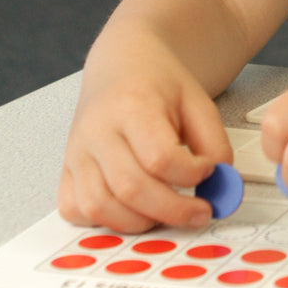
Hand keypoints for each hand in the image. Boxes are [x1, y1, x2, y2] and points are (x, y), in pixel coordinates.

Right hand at [58, 43, 232, 233]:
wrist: (122, 65)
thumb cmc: (158, 83)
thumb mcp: (198, 102)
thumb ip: (214, 143)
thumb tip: (221, 185)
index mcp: (132, 106)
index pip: (159, 157)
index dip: (190, 174)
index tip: (209, 172)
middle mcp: (97, 132)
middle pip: (131, 188)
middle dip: (173, 210)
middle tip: (201, 212)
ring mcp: (77, 154)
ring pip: (100, 206)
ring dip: (140, 221)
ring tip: (168, 212)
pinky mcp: (66, 171)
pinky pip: (76, 211)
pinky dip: (105, 222)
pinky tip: (133, 211)